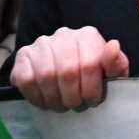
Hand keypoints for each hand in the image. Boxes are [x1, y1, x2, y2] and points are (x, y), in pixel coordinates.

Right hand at [10, 26, 128, 109]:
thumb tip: (113, 46)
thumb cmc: (90, 74)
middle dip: (72, 97)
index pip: (90, 63)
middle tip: (74, 104)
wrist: (63, 70)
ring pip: (46, 76)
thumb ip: (116, 63)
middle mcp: (64, 34)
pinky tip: (45, 99)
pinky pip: (26, 80)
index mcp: (87, 36)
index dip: (91, 89)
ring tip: (60, 104)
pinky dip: (36, 96)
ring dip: (54, 99)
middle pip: (67, 72)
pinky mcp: (23, 55)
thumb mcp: (109, 72)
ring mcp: (41, 43)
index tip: (92, 100)